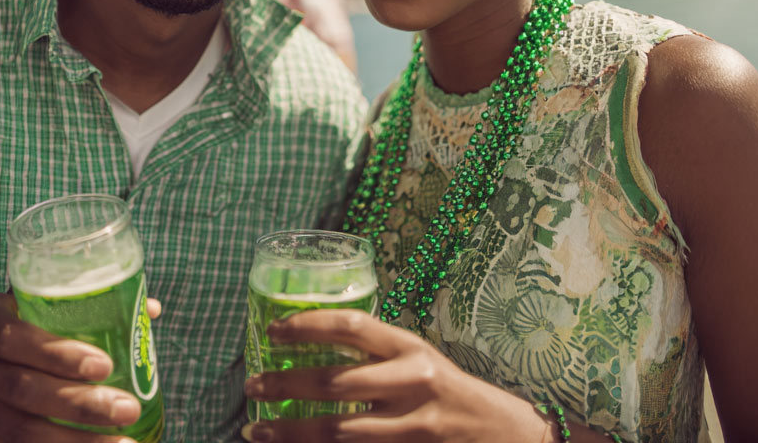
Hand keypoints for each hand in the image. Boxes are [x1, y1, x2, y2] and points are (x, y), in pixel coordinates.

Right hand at [0, 289, 162, 442]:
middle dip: (80, 404)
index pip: (13, 338)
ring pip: (21, 431)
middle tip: (127, 408)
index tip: (105, 365)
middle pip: (23, 390)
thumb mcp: (16, 303)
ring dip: (76, 442)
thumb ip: (73, 305)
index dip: (58, 354)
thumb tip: (149, 309)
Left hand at [241, 309, 549, 442]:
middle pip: (333, 382)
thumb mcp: (420, 362)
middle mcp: (412, 382)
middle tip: (250, 385)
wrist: (507, 435)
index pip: (350, 327)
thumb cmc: (452, 394)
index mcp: (411, 348)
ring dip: (290, 431)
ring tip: (256, 428)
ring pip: (337, 431)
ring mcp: (413, 425)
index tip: (271, 331)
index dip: (306, 326)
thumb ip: (376, 356)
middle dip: (284, 385)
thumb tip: (311, 349)